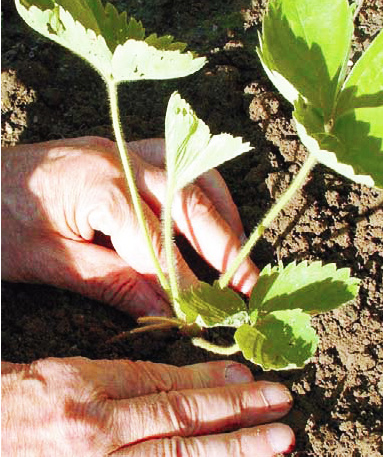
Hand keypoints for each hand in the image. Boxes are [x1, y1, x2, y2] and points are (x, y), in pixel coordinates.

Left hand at [1, 136, 258, 316]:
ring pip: (195, 176)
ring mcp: (126, 150)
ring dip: (222, 215)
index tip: (209, 313)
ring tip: (239, 253)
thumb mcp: (50, 262)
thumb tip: (167, 312)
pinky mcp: (125, 152)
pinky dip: (203, 192)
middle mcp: (123, 159)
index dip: (187, 282)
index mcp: (102, 185)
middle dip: (225, 245)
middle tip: (251, 283)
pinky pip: (180, 165)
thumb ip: (115, 282)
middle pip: (191, 203)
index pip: (160, 243)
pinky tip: (209, 217)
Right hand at [1, 357, 293, 455]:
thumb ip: (138, 376)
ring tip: (277, 445)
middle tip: (285, 411)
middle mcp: (98, 438)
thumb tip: (200, 376)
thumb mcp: (82, 373)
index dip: (219, 387)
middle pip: (182, 429)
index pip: (170, 391)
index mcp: (92, 395)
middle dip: (240, 421)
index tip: (258, 382)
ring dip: (232, 454)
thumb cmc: (32, 397)